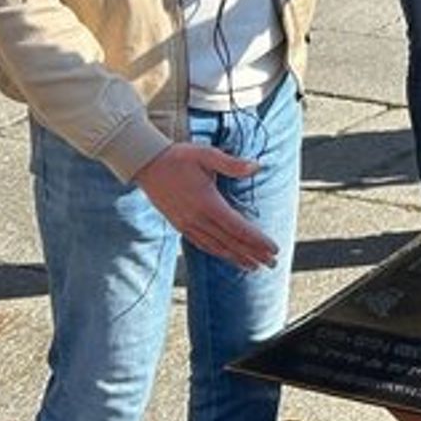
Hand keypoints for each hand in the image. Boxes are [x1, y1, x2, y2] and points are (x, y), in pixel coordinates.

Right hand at [133, 143, 276, 270]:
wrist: (146, 164)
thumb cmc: (179, 157)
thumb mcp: (206, 154)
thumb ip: (232, 163)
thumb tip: (256, 166)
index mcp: (207, 203)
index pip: (238, 228)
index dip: (257, 240)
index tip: (273, 249)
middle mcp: (197, 218)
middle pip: (230, 242)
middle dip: (253, 254)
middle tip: (272, 264)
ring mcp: (187, 224)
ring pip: (216, 247)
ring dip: (237, 258)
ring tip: (255, 267)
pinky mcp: (180, 225)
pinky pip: (202, 244)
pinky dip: (218, 252)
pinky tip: (227, 256)